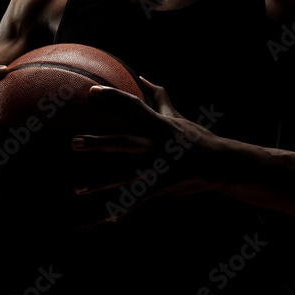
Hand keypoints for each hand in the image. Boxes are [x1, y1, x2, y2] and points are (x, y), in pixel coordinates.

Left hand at [70, 77, 221, 221]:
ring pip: (126, 175)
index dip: (112, 97)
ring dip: (101, 182)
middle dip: (99, 143)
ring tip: (77, 187)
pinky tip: (109, 217)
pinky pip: (141, 198)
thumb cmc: (195, 137)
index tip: (91, 91)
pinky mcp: (164, 185)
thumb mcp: (176, 116)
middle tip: (73, 143)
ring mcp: (160, 166)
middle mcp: (156, 144)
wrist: (220, 163)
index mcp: (158, 124)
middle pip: (124, 142)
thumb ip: (159, 97)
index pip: (132, 106)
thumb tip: (141, 77)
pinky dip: (126, 207)